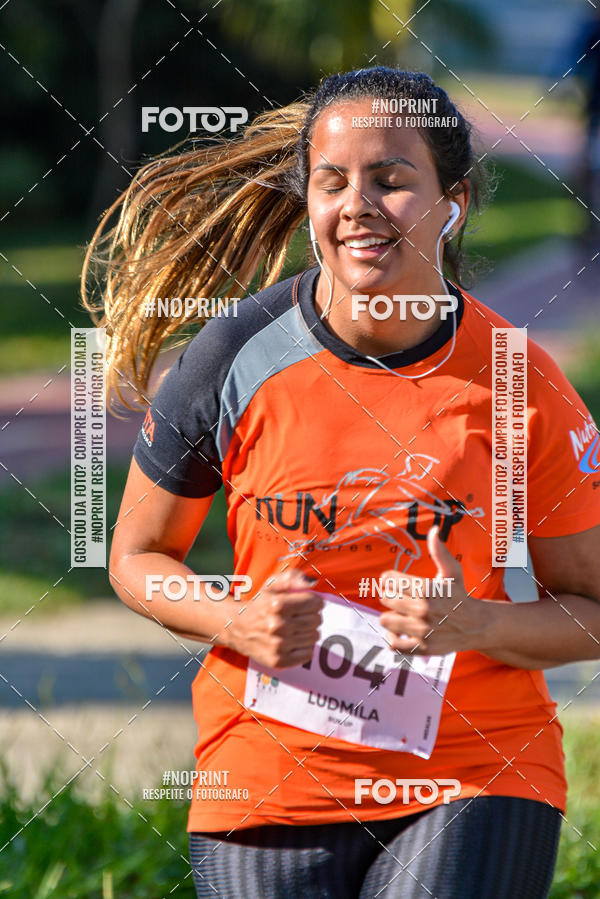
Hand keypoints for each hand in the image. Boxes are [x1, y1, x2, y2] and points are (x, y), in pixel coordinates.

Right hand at [227, 569, 322, 668]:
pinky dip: (305, 647)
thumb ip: (292, 578)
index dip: (314, 601)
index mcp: (277, 604)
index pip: (315, 603)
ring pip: (314, 637)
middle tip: (300, 616)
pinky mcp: (278, 660)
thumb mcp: (272, 585)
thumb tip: (311, 583)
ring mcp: (278, 645)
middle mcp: (277, 625)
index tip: (307, 603)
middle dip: (312, 616)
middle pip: (316, 620)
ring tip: (296, 628)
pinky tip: (294, 641)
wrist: (237, 628)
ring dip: (309, 631)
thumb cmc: (260, 604)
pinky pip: (308, 654)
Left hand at [379, 526, 486, 655]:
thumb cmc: (460, 596)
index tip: (393, 580)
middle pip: (385, 598)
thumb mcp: (452, 572)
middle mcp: (423, 610)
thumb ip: (439, 552)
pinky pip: (393, 644)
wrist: (478, 625)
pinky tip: (401, 631)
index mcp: (426, 589)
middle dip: (389, 596)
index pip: (388, 580)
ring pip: (385, 620)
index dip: (388, 578)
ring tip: (400, 614)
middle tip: (399, 597)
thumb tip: (433, 530)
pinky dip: (394, 638)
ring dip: (390, 616)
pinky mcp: (422, 648)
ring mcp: (422, 630)